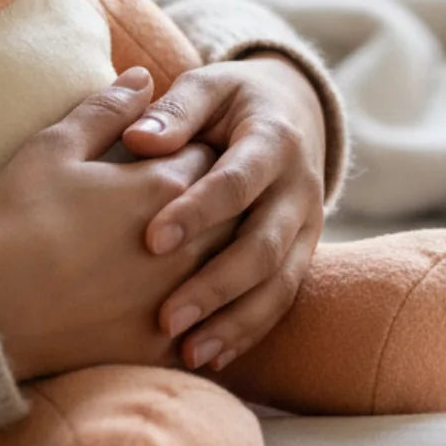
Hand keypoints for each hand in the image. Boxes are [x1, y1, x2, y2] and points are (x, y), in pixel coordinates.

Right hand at [0, 68, 234, 381]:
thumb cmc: (19, 217)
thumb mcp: (55, 147)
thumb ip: (108, 108)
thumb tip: (144, 76)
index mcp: (163, 187)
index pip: (210, 156)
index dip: (199, 149)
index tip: (186, 151)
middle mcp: (186, 243)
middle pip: (233, 212)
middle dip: (222, 201)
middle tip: (202, 197)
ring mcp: (177, 297)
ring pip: (228, 271)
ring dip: (221, 256)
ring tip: (199, 248)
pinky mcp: (161, 344)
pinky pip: (207, 327)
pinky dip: (208, 313)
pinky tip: (193, 307)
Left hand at [122, 52, 326, 372]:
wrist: (291, 111)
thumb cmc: (230, 101)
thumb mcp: (208, 86)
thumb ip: (175, 110)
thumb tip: (138, 139)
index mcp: (274, 140)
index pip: (237, 182)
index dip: (197, 212)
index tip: (151, 241)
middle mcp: (299, 189)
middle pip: (264, 246)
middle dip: (216, 285)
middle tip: (165, 317)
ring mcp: (307, 228)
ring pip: (279, 285)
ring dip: (235, 322)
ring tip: (188, 352)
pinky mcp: (302, 255)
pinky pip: (281, 301)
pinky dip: (248, 332)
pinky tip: (210, 358)